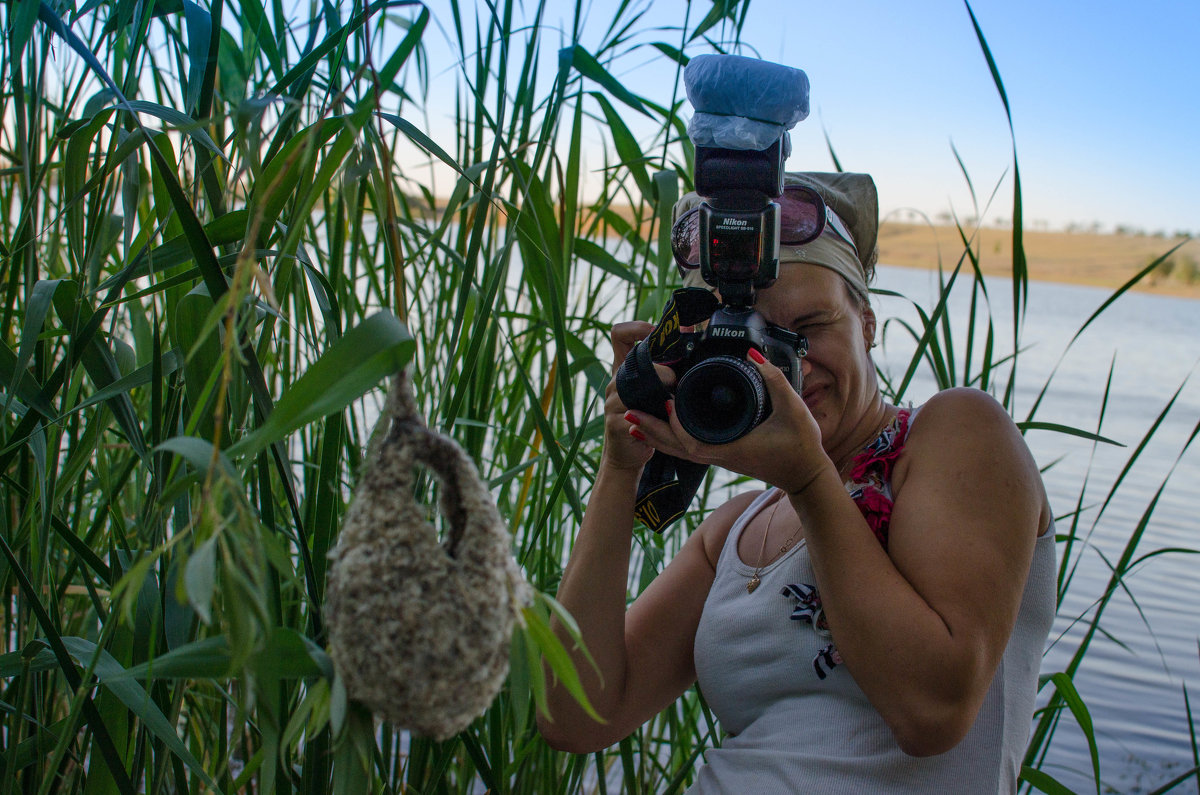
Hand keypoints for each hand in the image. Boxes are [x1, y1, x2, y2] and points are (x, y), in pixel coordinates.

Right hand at [601, 321, 676, 471]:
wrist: (627, 456)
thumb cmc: (647, 420)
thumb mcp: (653, 392)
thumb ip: (666, 369)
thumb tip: (691, 338)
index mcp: (623, 370)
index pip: (619, 334)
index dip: (637, 327)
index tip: (657, 333)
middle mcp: (614, 382)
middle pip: (634, 360)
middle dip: (661, 368)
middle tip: (677, 380)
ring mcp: (611, 403)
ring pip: (633, 386)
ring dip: (659, 390)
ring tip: (673, 401)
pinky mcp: (615, 424)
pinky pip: (635, 415)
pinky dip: (654, 417)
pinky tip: (665, 420)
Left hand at [627, 350, 828, 493]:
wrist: (806, 473)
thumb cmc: (801, 445)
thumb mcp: (793, 409)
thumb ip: (774, 380)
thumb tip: (753, 354)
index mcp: (731, 448)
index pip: (692, 443)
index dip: (675, 426)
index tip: (666, 404)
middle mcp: (720, 455)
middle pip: (676, 448)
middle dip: (651, 431)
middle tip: (628, 415)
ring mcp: (719, 457)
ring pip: (678, 450)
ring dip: (655, 435)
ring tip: (632, 422)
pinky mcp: (722, 454)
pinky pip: (688, 448)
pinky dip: (670, 438)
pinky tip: (658, 428)